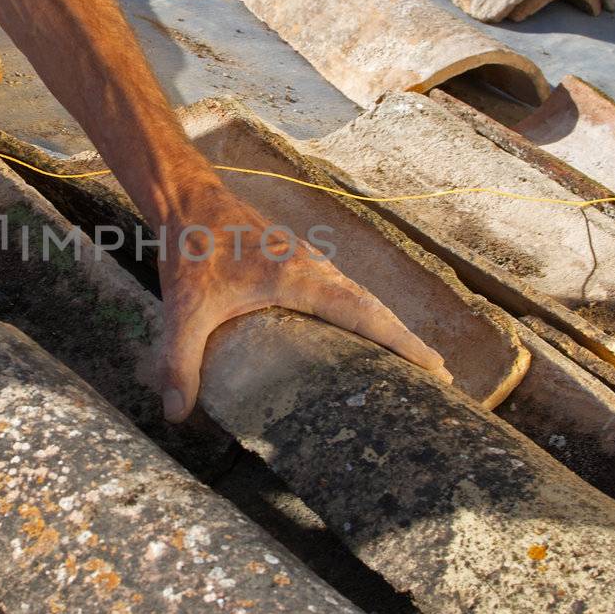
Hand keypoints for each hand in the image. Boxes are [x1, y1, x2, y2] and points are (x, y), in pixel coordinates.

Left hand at [157, 184, 451, 421]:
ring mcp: (307, 259)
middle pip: (373, 306)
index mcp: (299, 279)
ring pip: (358, 295)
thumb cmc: (190, 250)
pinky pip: (340, 287)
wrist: (186, 199)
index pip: (364, 314)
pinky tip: (355, 330)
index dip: (402, 341)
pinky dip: (360, 309)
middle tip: (438, 374)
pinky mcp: (296, 258)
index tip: (435, 365)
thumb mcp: (183, 310)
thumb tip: (176, 414)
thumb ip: (179, 361)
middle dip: (405, 340)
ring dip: (384, 324)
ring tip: (407, 358)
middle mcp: (314, 267)